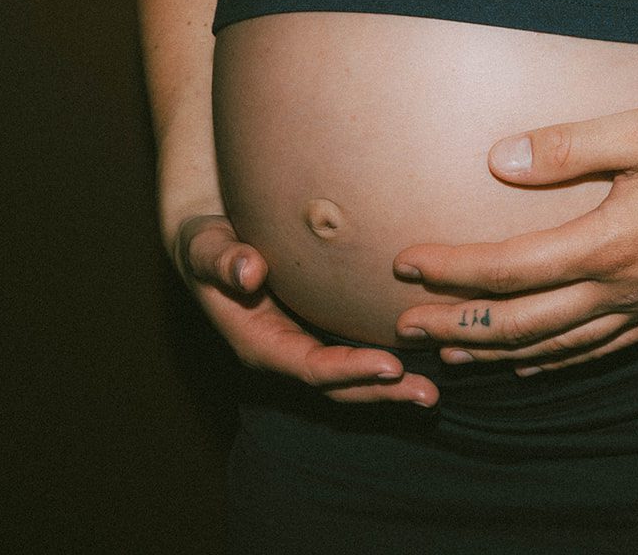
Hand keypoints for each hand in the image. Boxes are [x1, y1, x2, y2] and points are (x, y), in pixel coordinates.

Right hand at [174, 214, 437, 404]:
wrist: (211, 245)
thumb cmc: (208, 244)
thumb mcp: (206, 247)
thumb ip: (222, 260)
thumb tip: (247, 271)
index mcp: (260, 344)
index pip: (310, 366)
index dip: (349, 369)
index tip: (390, 365)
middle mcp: (285, 355)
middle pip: (338, 386)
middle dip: (381, 392)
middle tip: (428, 394)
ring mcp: (304, 349)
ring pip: (351, 381)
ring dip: (391, 389)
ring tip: (432, 393)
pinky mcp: (321, 335)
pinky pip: (356, 358)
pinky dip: (387, 368)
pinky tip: (426, 360)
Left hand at [393, 100, 637, 372]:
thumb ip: (568, 148)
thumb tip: (497, 162)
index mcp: (612, 242)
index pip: (511, 268)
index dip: (453, 270)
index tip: (406, 261)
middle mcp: (627, 288)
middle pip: (524, 323)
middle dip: (458, 326)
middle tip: (404, 326)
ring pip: (559, 347)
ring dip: (498, 352)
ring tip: (451, 352)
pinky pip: (602, 350)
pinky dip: (556, 361)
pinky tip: (534, 363)